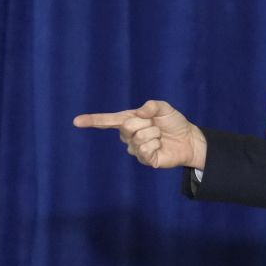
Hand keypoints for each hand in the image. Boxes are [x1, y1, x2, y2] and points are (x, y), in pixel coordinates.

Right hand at [73, 99, 206, 169]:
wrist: (189, 139)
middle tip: (156, 125)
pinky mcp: (145, 159)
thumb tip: (141, 112)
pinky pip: (145, 150)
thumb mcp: (164, 108)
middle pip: (127, 126)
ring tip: (160, 136)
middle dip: (146, 123)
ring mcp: (135, 148)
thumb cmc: (173, 123)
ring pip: (139, 138)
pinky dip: (156, 145)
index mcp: (128, 120)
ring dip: (154, 134)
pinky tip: (160, 146)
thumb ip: (152, 106)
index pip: (107, 121)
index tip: (76, 121)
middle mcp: (128, 135)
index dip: (92, 121)